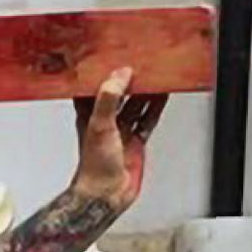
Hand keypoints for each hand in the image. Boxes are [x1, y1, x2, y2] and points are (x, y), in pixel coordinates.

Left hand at [71, 69, 166, 208]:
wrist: (106, 194)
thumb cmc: (94, 166)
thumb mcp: (99, 124)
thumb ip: (109, 97)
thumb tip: (120, 75)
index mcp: (89, 114)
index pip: (96, 86)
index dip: (105, 72)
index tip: (115, 58)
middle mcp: (105, 121)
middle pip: (120, 94)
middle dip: (130, 80)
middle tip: (142, 63)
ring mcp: (122, 131)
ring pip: (136, 105)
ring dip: (145, 92)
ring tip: (156, 75)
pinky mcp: (135, 141)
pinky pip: (147, 120)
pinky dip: (155, 108)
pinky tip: (162, 97)